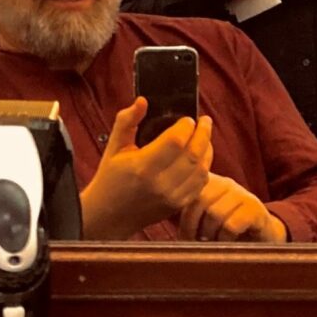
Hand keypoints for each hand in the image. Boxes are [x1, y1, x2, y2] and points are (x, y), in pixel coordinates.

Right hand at [80, 98, 214, 239]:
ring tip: (204, 136)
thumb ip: (127, 121)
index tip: (187, 118)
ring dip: (207, 149)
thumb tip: (143, 101)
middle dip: (203, 133)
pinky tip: (201, 156)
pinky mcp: (179, 205)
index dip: (186, 126)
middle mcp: (160, 183)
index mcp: (142, 166)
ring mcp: (172, 197)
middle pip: (194, 153)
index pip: (175, 141)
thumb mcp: (114, 146)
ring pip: (202, 168)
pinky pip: (201, 183)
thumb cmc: (110, 177)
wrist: (109, 215)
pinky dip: (205, 166)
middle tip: (205, 121)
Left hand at [177, 174, 287, 243]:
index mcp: (211, 182)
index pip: (188, 192)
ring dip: (210, 234)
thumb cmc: (227, 228)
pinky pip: (231, 225)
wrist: (264, 235)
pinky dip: (225, 238)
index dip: (183, 216)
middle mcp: (227, 184)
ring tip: (212, 242)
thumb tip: (163, 217)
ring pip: (215, 214)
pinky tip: (227, 242)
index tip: (184, 235)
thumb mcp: (205, 218)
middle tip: (195, 242)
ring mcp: (242, 195)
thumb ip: (187, 213)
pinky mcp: (255, 210)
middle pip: (200, 201)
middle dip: (193, 226)